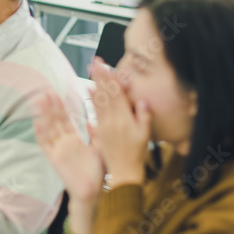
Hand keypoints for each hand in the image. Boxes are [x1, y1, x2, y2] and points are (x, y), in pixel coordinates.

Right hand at [33, 88, 103, 205]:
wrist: (93, 192)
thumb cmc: (98, 172)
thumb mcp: (99, 149)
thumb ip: (95, 135)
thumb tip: (89, 120)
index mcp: (75, 139)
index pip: (66, 118)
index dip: (62, 106)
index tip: (59, 92)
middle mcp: (64, 142)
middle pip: (56, 120)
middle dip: (52, 105)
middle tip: (47, 90)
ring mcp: (58, 149)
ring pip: (49, 128)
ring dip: (44, 114)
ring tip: (40, 100)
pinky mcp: (54, 158)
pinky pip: (45, 145)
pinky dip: (41, 134)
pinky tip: (37, 122)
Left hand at [89, 59, 150, 186]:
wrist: (124, 172)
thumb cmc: (137, 153)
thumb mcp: (145, 134)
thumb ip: (144, 116)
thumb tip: (142, 100)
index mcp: (125, 119)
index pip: (117, 94)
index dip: (111, 79)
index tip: (106, 66)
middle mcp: (113, 120)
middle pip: (106, 94)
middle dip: (100, 76)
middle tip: (95, 61)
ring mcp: (104, 125)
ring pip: (99, 100)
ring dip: (95, 84)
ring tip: (91, 70)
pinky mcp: (99, 131)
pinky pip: (95, 112)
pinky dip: (91, 99)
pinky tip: (88, 90)